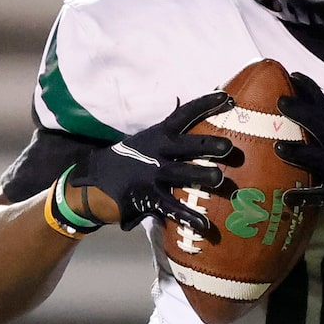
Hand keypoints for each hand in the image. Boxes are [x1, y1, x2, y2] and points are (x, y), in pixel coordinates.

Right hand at [65, 93, 239, 241]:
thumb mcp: (145, 143)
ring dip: (204, 177)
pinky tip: (205, 224)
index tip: (227, 98)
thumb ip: (169, 139)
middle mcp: (158, 152)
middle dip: (210, 145)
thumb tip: (198, 127)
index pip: (184, 115)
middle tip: (229, 147)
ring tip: (221, 180)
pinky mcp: (149, 199)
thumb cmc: (128, 161)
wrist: (94, 182)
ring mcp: (153, 176)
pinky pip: (173, 208)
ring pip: (184, 174)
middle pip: (189, 146)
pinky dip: (189, 217)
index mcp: (158, 135)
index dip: (206, 105)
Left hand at [276, 72, 323, 245]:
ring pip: (320, 158)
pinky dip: (305, 196)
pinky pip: (322, 195)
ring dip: (300, 152)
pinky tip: (288, 197)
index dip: (312, 92)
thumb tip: (305, 137)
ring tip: (278, 147)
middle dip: (302, 112)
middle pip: (323, 127)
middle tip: (281, 100)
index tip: (294, 76)